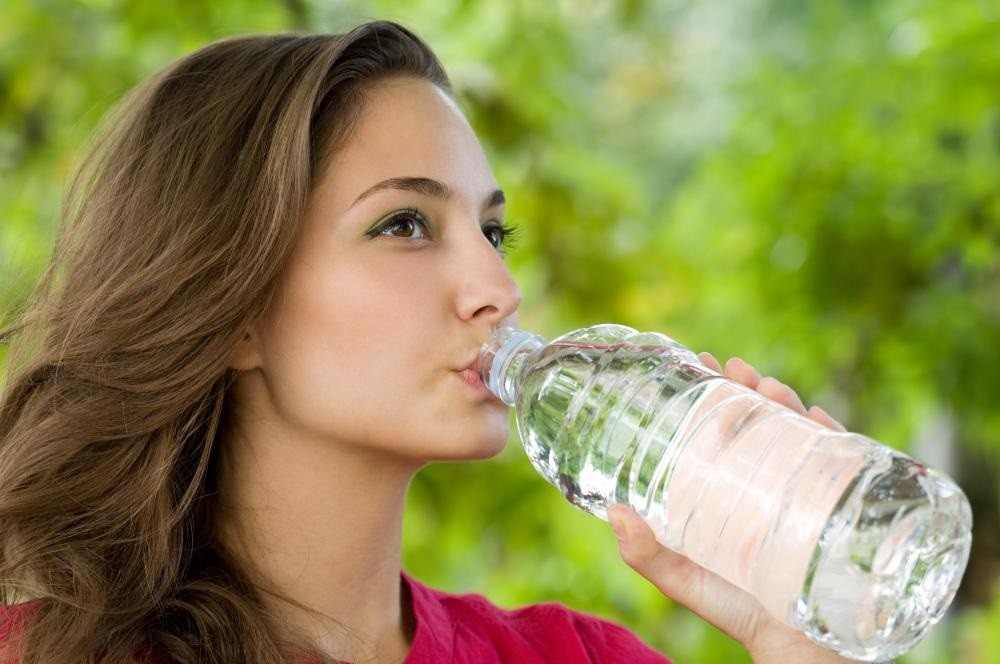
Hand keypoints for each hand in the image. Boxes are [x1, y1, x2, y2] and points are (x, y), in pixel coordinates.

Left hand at [606, 354, 854, 663]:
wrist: (796, 645)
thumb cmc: (736, 608)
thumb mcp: (683, 578)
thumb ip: (645, 553)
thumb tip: (612, 511)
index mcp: (726, 487)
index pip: (719, 428)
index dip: (709, 393)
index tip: (698, 363)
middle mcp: (763, 480)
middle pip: (758, 420)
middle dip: (749, 387)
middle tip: (736, 369)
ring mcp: (801, 488)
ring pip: (795, 430)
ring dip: (785, 401)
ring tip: (769, 386)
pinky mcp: (837, 502)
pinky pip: (840, 458)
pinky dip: (831, 434)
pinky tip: (817, 418)